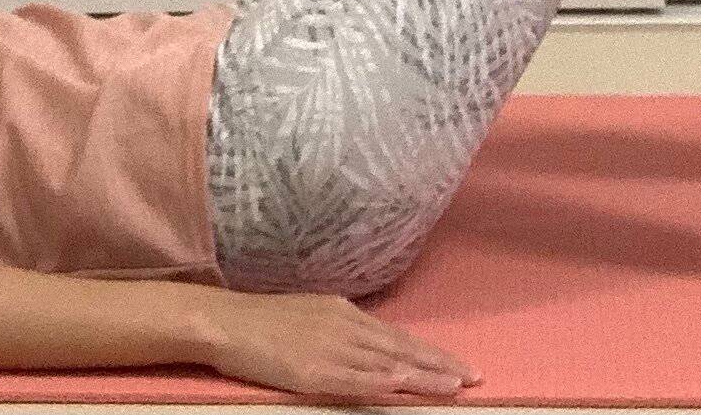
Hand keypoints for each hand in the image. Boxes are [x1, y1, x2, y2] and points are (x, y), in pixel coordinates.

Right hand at [199, 288, 480, 400]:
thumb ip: (337, 328)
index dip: (429, 352)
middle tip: (474, 377)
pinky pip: (360, 380)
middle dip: (440, 364)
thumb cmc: (259, 320)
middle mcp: (345, 326)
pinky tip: (410, 389)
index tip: (458, 364)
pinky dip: (390, 384)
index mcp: (342, 311)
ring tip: (456, 386)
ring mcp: (332, 348)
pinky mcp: (316, 371)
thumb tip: (363, 341)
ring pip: (390, 363)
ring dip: (426, 376)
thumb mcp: (307, 314)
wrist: (225, 321)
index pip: (397, 335)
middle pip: (402, 348)